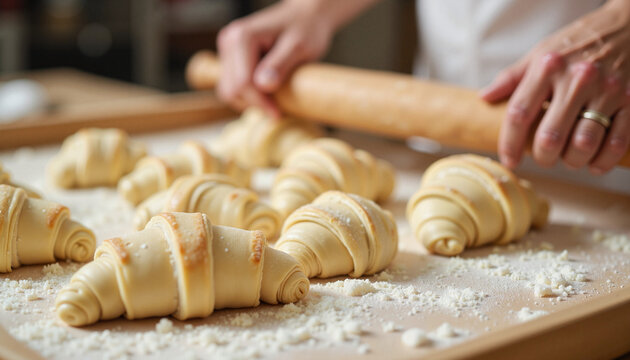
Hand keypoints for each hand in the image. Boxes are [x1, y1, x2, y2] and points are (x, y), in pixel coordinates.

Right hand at [216, 1, 333, 117]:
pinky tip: (266, 94)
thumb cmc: (307, 28)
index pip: (242, 82)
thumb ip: (280, 64)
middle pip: (232, 89)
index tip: (278, 114)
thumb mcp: (299, 47)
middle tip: (278, 109)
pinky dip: (247, 95)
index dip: (260, 102)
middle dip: (254, 103)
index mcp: (242, 37)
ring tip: (273, 101)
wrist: (306, 16)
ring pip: (228, 90)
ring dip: (248, 101)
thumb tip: (263, 86)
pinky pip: (232, 85)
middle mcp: (229, 41)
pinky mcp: (232, 57)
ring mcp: (228, 49)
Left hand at [481, 0, 629, 173]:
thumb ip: (511, 77)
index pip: (519, 114)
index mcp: (547, 67)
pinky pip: (616, 141)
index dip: (510, 144)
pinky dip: (602, 161)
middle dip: (543, 157)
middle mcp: (577, 79)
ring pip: (583, 144)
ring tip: (567, 159)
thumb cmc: (576, 44)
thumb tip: (484, 97)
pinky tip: (593, 163)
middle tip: (543, 158)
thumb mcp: (539, 53)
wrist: (627, 26)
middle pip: (550, 136)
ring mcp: (607, 90)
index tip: (509, 160)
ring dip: (572, 161)